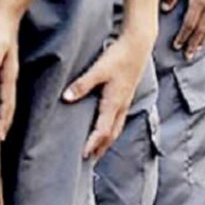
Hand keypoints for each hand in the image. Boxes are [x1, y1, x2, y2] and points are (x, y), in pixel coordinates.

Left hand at [0, 3, 19, 141]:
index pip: (8, 102)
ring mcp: (6, 68)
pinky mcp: (1, 62)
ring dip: (2, 112)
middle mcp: (9, 73)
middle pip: (9, 103)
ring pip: (5, 96)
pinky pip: (0, 87)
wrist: (8, 8)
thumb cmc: (1, 25)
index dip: (4, 120)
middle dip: (5, 121)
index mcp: (9, 72)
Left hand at [63, 30, 154, 159]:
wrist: (138, 45)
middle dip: (101, 148)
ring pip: (117, 127)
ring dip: (108, 140)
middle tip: (90, 160)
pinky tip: (108, 126)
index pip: (102, 131)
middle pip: (111, 134)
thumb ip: (82, 85)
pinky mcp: (127, 94)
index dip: (92, 144)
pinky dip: (113, 128)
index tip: (83, 155)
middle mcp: (121, 105)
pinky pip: (120, 118)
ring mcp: (126, 101)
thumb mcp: (98, 70)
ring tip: (99, 149)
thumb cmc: (119, 56)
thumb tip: (66, 98)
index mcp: (113, 103)